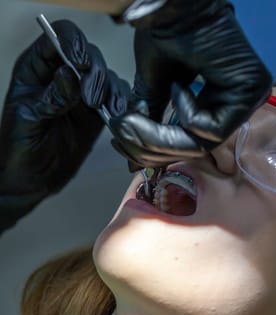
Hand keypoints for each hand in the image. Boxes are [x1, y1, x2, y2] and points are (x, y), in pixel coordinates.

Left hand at [0, 20, 129, 231]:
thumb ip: (50, 97)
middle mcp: (63, 77)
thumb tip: (68, 74)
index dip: (73, 44)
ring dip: (111, 92)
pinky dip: (121, 105)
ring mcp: (83, 95)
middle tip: (91, 100)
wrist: (33, 179)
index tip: (80, 64)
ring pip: (107, 77)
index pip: (58, 39)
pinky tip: (116, 116)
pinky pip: (117, 100)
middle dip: (95, 74)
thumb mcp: (28, 120)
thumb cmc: (19, 148)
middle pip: (89, 56)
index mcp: (37, 69)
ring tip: (106, 111)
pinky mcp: (98, 114)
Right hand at [109, 0, 271, 169]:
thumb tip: (132, 160)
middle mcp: (236, 107)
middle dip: (154, 147)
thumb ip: (151, 122)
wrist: (176, 4)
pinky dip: (186, 113)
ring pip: (202, 144)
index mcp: (218, 104)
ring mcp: (248, 101)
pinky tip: (178, 87)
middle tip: (126, 131)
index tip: (125, 146)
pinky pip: (212, 128)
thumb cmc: (168, 38)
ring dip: (163, 135)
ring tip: (139, 115)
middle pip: (196, 150)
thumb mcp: (154, 89)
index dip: (157, 152)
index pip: (191, 145)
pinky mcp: (252, 92)